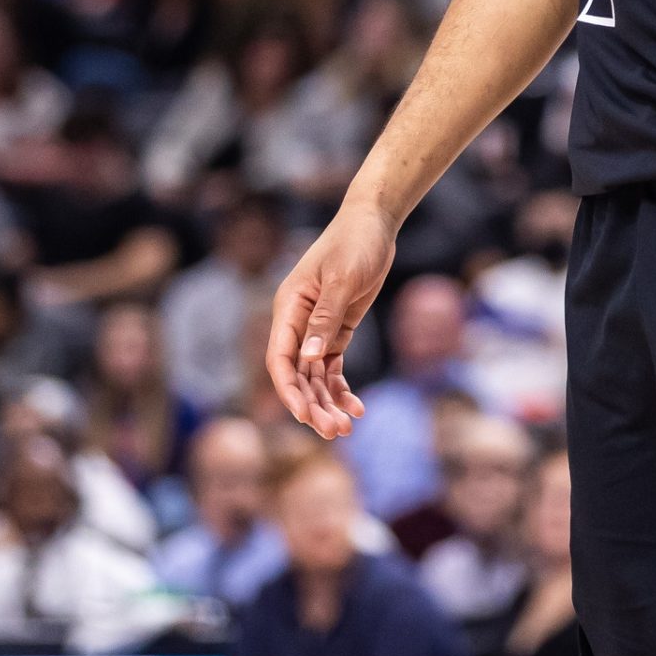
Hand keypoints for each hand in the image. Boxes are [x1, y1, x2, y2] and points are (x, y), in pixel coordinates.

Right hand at [267, 201, 398, 436]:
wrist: (375, 223)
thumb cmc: (354, 243)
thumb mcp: (342, 279)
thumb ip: (325, 319)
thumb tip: (308, 359)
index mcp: (289, 308)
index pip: (280, 358)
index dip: (289, 390)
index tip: (305, 416)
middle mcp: (297, 322)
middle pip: (298, 375)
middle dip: (313, 405)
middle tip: (335, 432)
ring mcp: (316, 328)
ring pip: (314, 376)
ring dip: (327, 403)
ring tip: (346, 428)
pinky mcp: (336, 330)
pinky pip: (332, 367)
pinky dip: (341, 387)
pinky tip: (356, 407)